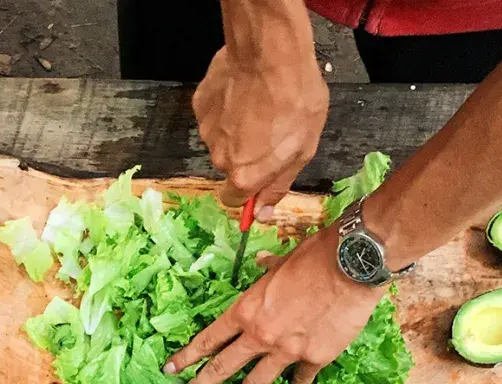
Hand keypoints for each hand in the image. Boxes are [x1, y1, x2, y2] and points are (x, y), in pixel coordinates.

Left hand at [162, 229, 383, 383]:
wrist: (351, 266)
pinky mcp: (315, 358)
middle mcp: (261, 335)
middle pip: (224, 366)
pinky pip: (300, 380)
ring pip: (256, 383)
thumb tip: (261, 264)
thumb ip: (267, 270)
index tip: (171, 370)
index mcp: (247, 310)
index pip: (209, 339)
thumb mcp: (281, 262)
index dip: (188, 356)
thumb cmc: (314, 256)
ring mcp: (287, 350)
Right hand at [192, 47, 327, 219]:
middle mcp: (219, 157)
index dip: (249, 190)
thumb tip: (262, 213)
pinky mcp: (200, 104)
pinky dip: (227, 109)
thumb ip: (278, 184)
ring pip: (221, 139)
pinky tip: (245, 92)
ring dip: (237, 130)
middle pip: (230, 167)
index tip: (261, 175)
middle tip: (271, 131)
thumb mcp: (302, 149)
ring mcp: (206, 129)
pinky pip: (214, 115)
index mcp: (244, 175)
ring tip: (260, 106)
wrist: (271, 53)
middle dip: (247, 155)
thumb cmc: (295, 100)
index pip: (234, 200)